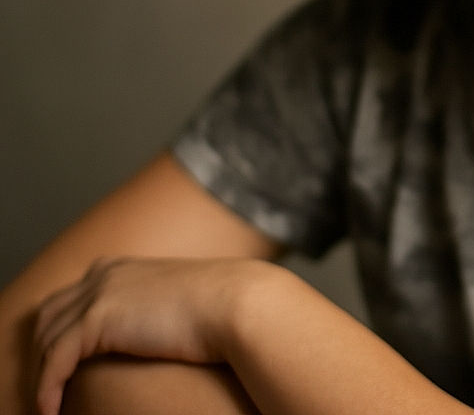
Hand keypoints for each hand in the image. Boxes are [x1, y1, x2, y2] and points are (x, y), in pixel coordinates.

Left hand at [31, 256, 261, 414]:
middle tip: (50, 393)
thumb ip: (148, 309)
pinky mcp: (100, 316)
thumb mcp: (173, 303)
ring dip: (41, 377)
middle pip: (48, 318)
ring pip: (46, 340)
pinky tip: (51, 411)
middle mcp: (105, 273)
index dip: (58, 336)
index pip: (68, 302)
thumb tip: (146, 336)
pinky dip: (46, 388)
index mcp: (120, 268)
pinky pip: (55, 359)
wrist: (236, 303)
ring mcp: (100, 291)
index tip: (60, 372)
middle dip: (42, 356)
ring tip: (50, 407)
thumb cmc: (219, 309)